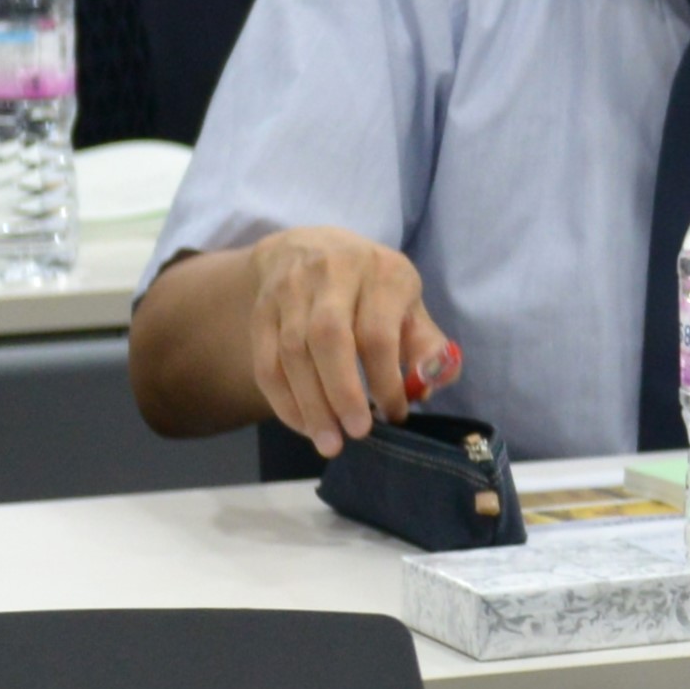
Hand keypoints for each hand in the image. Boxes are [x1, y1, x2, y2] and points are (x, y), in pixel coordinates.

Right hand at [239, 228, 461, 459]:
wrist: (308, 246)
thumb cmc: (370, 286)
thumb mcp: (408, 303)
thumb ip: (426, 345)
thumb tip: (427, 386)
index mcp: (380, 271)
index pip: (378, 332)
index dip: (385, 379)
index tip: (394, 414)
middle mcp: (332, 273)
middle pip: (329, 338)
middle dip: (342, 393)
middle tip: (356, 434)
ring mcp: (290, 290)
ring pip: (292, 352)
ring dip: (310, 404)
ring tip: (329, 441)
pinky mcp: (262, 310)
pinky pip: (266, 361)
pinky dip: (283, 400)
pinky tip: (303, 425)